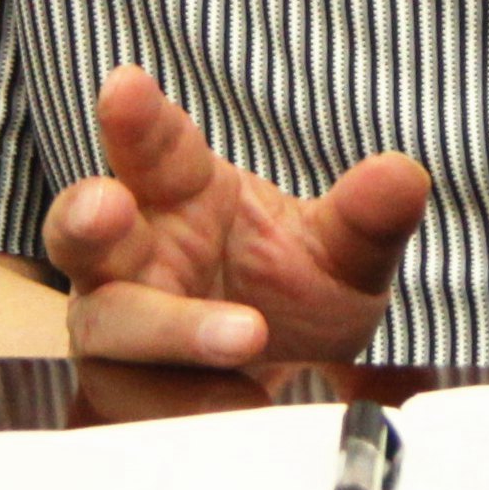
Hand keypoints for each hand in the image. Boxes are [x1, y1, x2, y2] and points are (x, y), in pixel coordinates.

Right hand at [41, 66, 429, 369]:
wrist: (275, 384)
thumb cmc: (289, 295)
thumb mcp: (342, 256)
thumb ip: (367, 218)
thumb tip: (403, 176)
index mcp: (178, 196)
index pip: (152, 148)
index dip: (137, 118)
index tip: (127, 83)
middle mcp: (132, 256)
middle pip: (85, 230)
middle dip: (88, 215)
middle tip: (109, 207)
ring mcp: (119, 329)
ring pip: (112, 323)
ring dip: (168, 329)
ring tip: (244, 336)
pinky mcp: (122, 399)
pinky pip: (132, 405)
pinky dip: (185, 405)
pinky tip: (240, 406)